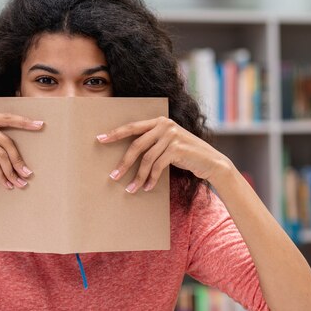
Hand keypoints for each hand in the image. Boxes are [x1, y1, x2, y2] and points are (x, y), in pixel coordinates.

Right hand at [0, 113, 43, 188]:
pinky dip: (2, 176)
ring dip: (12, 171)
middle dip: (19, 159)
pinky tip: (7, 184)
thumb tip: (16, 150)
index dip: (24, 122)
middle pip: (7, 141)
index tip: (40, 125)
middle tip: (29, 172)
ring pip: (2, 154)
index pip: (7, 118)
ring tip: (20, 182)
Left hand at [96, 117, 231, 192]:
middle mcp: (164, 125)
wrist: (211, 162)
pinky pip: (158, 166)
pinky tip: (147, 188)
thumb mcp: (167, 144)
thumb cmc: (185, 155)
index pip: (132, 127)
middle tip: (113, 175)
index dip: (115, 133)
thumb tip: (126, 156)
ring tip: (130, 189)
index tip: (100, 139)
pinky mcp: (177, 148)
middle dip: (124, 162)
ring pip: (146, 159)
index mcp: (159, 121)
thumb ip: (151, 143)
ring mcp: (172, 136)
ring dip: (138, 176)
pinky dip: (151, 179)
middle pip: (136, 145)